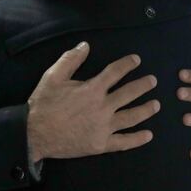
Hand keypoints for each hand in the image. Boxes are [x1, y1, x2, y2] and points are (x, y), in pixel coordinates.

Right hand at [27, 42, 158, 161]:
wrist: (35, 133)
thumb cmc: (43, 103)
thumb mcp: (53, 76)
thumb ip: (70, 59)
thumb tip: (85, 45)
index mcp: (92, 88)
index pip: (115, 72)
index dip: (127, 64)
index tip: (137, 60)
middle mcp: (103, 107)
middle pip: (129, 93)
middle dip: (143, 85)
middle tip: (153, 81)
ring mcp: (104, 127)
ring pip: (132, 117)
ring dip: (146, 110)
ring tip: (156, 105)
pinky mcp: (101, 144)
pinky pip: (124, 142)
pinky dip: (138, 139)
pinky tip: (148, 135)